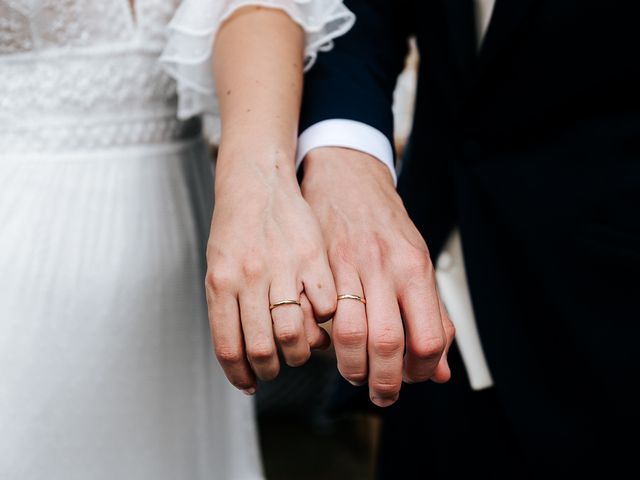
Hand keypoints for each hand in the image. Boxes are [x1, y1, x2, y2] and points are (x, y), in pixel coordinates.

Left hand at [206, 152, 335, 393]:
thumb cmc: (235, 231)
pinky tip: (315, 318)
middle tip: (276, 366)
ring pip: (294, 334)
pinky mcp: (312, 258)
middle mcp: (250, 278)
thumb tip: (246, 357)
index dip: (240, 375)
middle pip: (263, 349)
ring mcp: (282, 268)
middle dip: (271, 369)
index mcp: (221, 283)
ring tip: (298, 348)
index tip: (250, 383)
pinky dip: (321, 322)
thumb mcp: (218, 268)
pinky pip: (323, 307)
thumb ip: (228, 310)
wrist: (258, 184)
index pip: (229, 347)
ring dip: (299, 353)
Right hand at [301, 147, 454, 406]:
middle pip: (388, 342)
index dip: (421, 369)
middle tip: (382, 393)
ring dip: (352, 366)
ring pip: (350, 334)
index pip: (428, 337)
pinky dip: (326, 339)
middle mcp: (385, 267)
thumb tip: (440, 370)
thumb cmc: (384, 222)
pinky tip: (332, 343)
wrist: (348, 176)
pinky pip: (322, 314)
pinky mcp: (320, 265)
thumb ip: (432, 316)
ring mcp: (350, 265)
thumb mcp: (419, 262)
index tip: (413, 377)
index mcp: (415, 269)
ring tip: (355, 372)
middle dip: (384, 381)